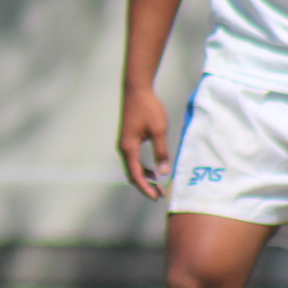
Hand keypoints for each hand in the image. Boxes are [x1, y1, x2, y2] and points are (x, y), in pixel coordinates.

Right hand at [117, 85, 170, 199]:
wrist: (137, 90)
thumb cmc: (148, 108)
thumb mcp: (159, 130)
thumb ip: (161, 152)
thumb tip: (164, 173)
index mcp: (129, 147)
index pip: (136, 174)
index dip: (146, 188)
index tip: (156, 197)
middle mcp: (124, 148)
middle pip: (132, 174)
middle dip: (145, 186)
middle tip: (159, 195)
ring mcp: (125, 144)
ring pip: (133, 167)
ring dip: (144, 178)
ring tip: (158, 185)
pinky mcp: (129, 140)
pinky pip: (134, 160)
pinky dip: (143, 168)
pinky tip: (154, 170)